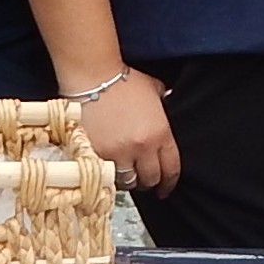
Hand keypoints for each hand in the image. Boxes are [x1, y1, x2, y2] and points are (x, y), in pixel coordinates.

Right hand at [76, 68, 179, 194]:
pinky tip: (109, 168)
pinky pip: (107, 175)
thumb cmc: (122, 80)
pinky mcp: (97, 155)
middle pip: (150, 179)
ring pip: (128, 181)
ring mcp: (118, 153)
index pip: (171, 169)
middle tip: (145, 179)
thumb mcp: (154, 90)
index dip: (169, 182)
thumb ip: (163, 104)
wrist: (93, 76)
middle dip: (149, 181)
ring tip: (126, 173)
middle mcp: (142, 147)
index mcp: (160, 133)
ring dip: (129, 179)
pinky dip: (109, 174)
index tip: (165, 187)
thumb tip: (168, 105)